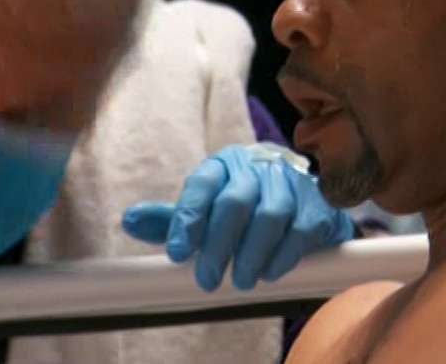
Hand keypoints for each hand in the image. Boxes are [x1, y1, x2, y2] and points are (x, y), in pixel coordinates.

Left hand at [122, 142, 355, 291]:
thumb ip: (173, 219)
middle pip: (235, 202)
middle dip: (219, 245)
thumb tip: (129, 220)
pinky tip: (270, 272)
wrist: (304, 198)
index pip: (202, 185)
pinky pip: (299, 230)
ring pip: (270, 215)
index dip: (188, 220)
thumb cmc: (246, 205)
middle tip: (208, 279)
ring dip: (252, 254)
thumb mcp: (207, 207)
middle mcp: (258, 167)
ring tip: (242, 281)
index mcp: (225, 164)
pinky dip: (282, 256)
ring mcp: (291, 183)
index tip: (178, 255)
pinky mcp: (316, 204)